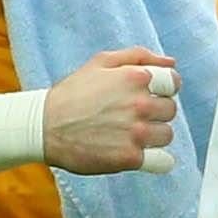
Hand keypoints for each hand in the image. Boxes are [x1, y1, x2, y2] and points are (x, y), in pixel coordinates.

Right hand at [44, 47, 182, 175]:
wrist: (43, 127)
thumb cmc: (71, 94)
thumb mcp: (101, 62)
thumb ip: (138, 57)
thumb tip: (171, 62)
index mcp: (134, 78)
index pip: (173, 82)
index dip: (163, 89)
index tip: (151, 95)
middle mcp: (139, 104)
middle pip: (170, 110)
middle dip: (156, 112)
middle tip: (132, 116)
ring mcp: (136, 132)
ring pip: (167, 134)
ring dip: (154, 135)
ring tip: (130, 134)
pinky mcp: (130, 158)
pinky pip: (163, 161)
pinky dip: (155, 159)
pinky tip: (139, 153)